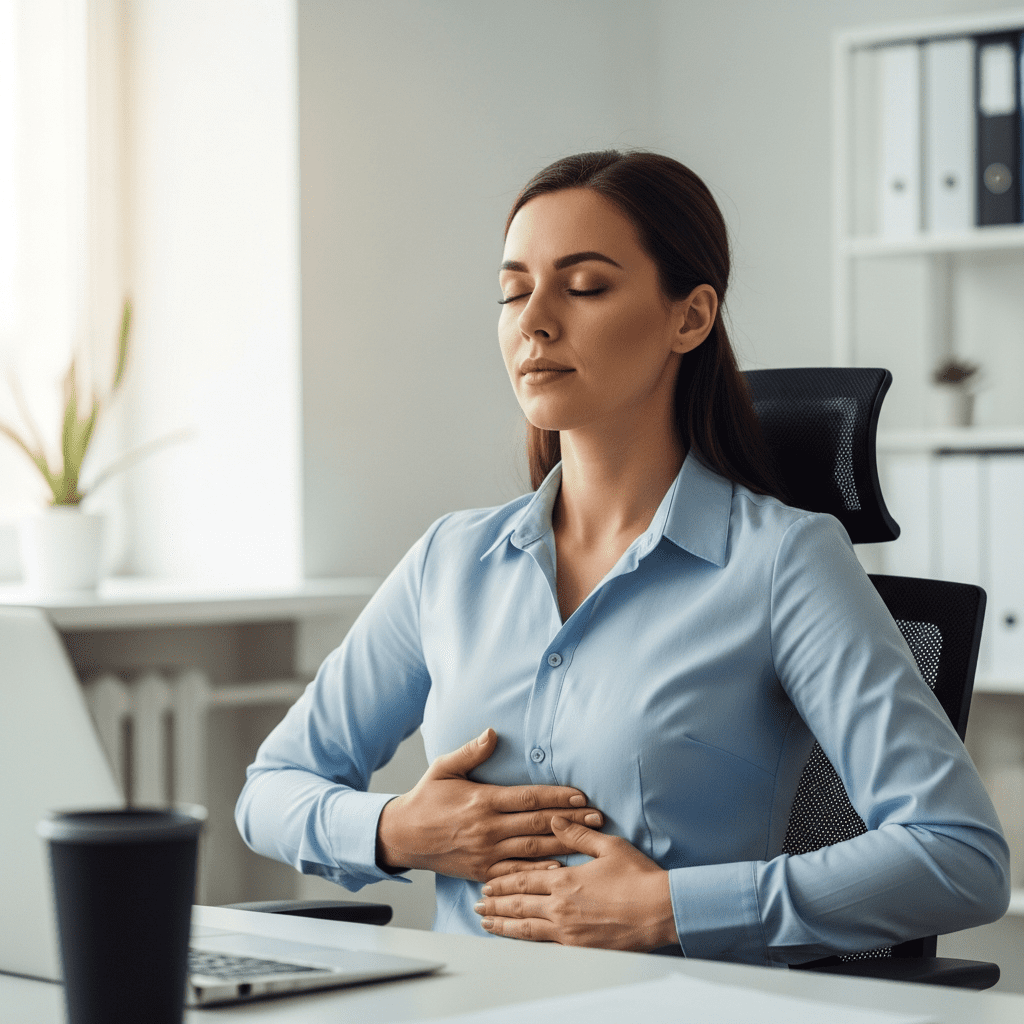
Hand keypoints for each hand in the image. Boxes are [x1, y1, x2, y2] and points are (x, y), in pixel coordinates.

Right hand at [375, 729, 604, 882]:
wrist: (403, 836)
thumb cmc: (426, 799)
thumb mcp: (443, 768)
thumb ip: (470, 752)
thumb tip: (492, 733)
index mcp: (482, 801)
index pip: (527, 798)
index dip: (556, 796)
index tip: (580, 795)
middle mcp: (487, 828)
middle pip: (537, 824)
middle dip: (570, 820)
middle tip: (598, 817)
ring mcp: (486, 852)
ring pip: (532, 850)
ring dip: (563, 844)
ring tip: (590, 840)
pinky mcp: (482, 871)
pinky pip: (515, 873)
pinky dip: (538, 871)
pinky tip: (560, 867)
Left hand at [473, 815, 675, 950]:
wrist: (660, 911)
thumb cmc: (638, 877)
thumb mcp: (608, 846)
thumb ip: (576, 835)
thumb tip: (554, 819)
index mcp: (564, 880)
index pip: (524, 879)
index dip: (503, 882)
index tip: (486, 882)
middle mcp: (560, 906)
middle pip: (518, 905)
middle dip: (495, 904)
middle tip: (477, 904)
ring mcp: (568, 930)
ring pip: (526, 928)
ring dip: (503, 925)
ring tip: (486, 923)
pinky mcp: (579, 946)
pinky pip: (544, 943)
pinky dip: (525, 940)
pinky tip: (517, 939)